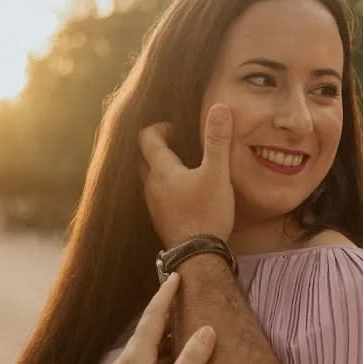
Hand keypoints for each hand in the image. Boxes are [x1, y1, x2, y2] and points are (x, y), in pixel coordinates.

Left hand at [103, 273, 215, 363]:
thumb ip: (191, 361)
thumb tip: (208, 329)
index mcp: (135, 358)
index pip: (153, 318)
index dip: (165, 296)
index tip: (175, 275)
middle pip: (147, 331)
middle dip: (166, 315)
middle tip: (183, 300)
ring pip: (145, 349)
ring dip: (164, 338)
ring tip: (184, 330)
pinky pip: (143, 363)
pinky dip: (159, 355)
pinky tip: (170, 363)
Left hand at [139, 104, 234, 246]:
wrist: (198, 256)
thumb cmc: (207, 213)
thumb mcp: (217, 173)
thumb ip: (217, 140)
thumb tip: (219, 107)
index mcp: (162, 169)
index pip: (147, 138)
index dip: (160, 127)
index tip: (177, 129)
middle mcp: (150, 185)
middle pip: (142, 157)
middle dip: (156, 146)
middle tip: (177, 143)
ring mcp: (152, 204)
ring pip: (146, 177)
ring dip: (158, 167)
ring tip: (180, 166)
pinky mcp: (158, 219)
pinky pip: (153, 195)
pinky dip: (162, 186)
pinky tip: (181, 193)